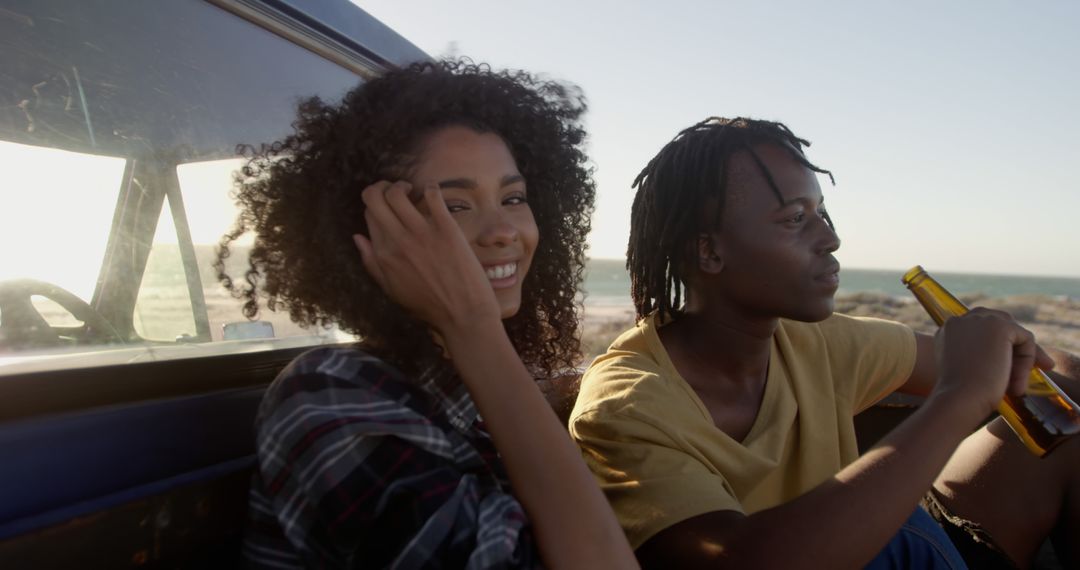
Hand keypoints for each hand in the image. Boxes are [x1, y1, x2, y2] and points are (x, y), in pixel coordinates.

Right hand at [352, 181, 501, 333]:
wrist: (464, 315)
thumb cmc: (429, 306)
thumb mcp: (391, 289)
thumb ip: (371, 263)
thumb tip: (357, 237)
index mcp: (383, 255)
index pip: (368, 214)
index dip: (375, 205)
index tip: (387, 206)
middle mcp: (397, 241)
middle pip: (375, 197)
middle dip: (381, 186)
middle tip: (395, 190)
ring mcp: (421, 233)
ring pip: (396, 192)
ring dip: (401, 185)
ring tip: (412, 191)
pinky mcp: (446, 229)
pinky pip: (432, 195)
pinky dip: (430, 188)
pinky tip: (433, 193)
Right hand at [932, 308, 1055, 418]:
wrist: (959, 399)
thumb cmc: (961, 395)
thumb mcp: (965, 370)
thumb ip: (976, 356)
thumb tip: (1006, 356)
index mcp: (948, 331)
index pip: (981, 329)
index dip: (999, 346)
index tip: (1010, 369)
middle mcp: (961, 320)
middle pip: (1000, 323)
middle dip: (1017, 344)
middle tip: (1037, 366)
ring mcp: (980, 320)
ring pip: (1014, 333)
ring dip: (1022, 358)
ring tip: (1017, 385)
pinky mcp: (999, 326)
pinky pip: (1026, 340)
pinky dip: (1027, 361)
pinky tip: (1017, 384)